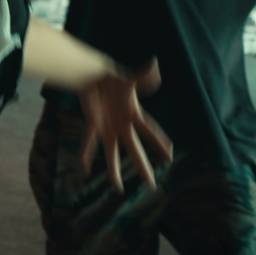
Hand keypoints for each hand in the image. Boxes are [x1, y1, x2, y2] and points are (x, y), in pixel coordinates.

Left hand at [78, 58, 171, 192]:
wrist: (95, 76)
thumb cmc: (114, 78)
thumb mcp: (129, 79)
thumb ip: (142, 76)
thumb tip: (154, 65)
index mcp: (133, 115)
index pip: (150, 131)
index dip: (160, 142)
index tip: (170, 156)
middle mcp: (122, 125)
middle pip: (134, 150)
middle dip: (143, 167)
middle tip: (152, 186)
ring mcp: (108, 127)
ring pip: (112, 153)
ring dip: (114, 170)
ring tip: (118, 189)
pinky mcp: (93, 124)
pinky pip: (89, 141)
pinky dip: (86, 154)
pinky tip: (84, 168)